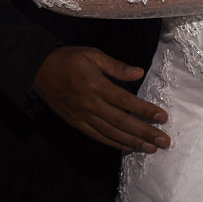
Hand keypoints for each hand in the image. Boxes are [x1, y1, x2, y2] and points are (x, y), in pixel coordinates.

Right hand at [32, 45, 169, 152]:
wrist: (38, 70)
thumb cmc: (67, 59)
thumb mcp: (91, 54)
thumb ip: (115, 66)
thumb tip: (139, 72)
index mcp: (95, 85)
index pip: (125, 101)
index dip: (145, 110)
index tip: (162, 117)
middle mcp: (90, 103)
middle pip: (122, 121)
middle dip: (144, 132)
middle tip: (164, 140)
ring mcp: (82, 115)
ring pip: (111, 133)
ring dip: (133, 141)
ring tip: (152, 148)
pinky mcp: (76, 122)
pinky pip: (97, 136)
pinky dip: (113, 143)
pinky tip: (127, 146)